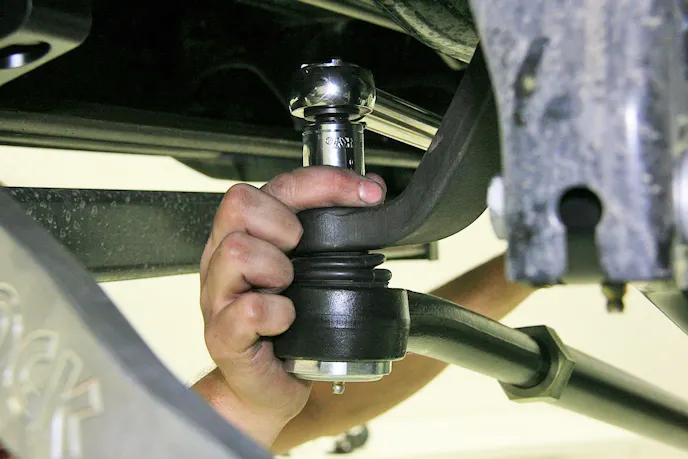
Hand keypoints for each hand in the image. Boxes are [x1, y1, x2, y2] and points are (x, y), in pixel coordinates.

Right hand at [196, 166, 386, 446]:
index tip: (366, 193)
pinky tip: (286, 319)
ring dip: (277, 267)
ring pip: (238, 250)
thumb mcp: (306, 268)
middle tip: (300, 249)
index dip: (325, 182)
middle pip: (240, 202)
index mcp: (247, 235)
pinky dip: (277, 313)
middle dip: (284, 221)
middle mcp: (224, 257)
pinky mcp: (223, 335)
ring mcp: (218, 295)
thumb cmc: (283, 324)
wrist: (262, 383)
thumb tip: (370, 192)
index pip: (277, 185)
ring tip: (289, 287)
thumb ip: (327, 229)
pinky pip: (249, 309)